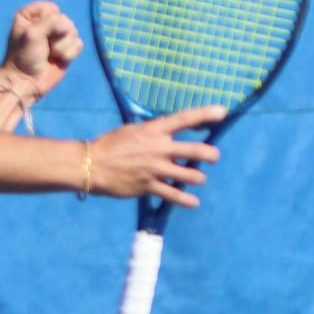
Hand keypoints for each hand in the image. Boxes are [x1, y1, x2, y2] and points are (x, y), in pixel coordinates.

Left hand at [1, 0, 82, 102]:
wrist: (28, 82)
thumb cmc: (24, 57)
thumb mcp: (32, 34)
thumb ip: (52, 22)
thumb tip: (69, 27)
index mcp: (30, 15)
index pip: (51, 8)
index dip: (48, 22)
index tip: (36, 34)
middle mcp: (44, 22)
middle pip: (65, 20)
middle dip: (57, 36)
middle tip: (44, 47)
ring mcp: (57, 36)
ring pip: (73, 32)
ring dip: (62, 47)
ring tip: (50, 54)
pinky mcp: (67, 48)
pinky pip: (79, 44)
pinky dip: (70, 54)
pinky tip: (59, 60)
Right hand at [86, 106, 226, 207]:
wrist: (91, 164)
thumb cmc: (111, 144)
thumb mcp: (133, 130)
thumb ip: (153, 132)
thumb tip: (168, 131)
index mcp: (154, 130)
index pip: (184, 119)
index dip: (205, 114)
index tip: (222, 112)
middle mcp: (159, 149)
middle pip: (196, 151)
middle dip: (210, 155)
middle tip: (214, 157)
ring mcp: (155, 169)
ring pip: (191, 175)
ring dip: (198, 177)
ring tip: (197, 177)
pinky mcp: (149, 186)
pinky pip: (175, 195)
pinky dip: (187, 200)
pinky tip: (193, 201)